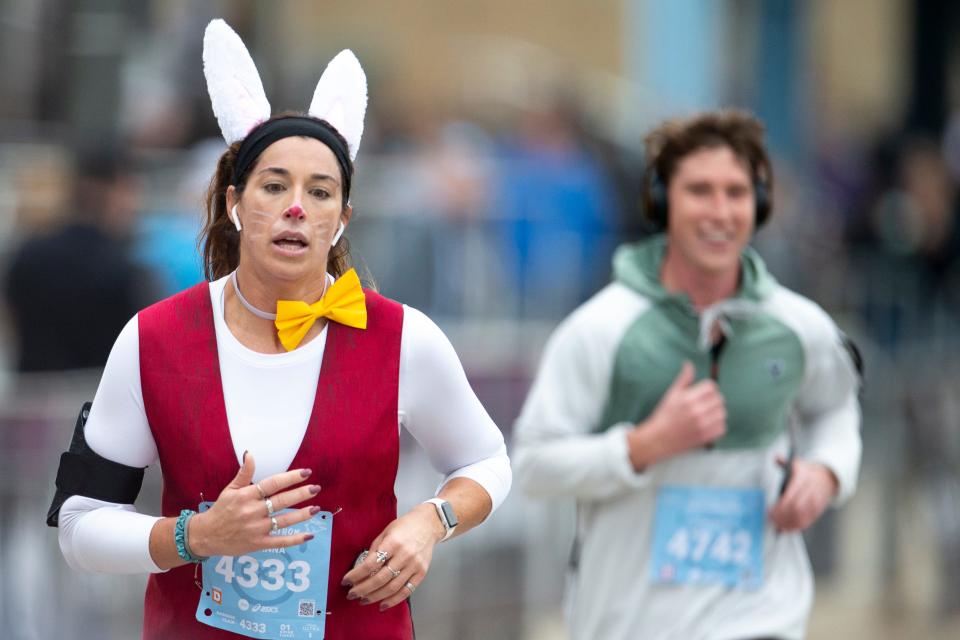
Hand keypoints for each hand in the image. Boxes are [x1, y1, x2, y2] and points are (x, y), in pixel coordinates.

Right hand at [189, 452, 320, 556]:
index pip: (272, 484)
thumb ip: (244, 473)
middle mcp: (252, 512)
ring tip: (316, 508)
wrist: (206, 536)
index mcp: (246, 496)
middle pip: (281, 501)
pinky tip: (308, 535)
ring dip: (302, 515)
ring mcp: (256, 529)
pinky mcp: (258, 544)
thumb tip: (250, 453)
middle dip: (300, 494)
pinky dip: (295, 540)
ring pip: (283, 521)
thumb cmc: (221, 510)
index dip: (290, 477)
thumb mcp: (230, 489)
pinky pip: (279, 542)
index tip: (306, 472)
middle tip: (316, 488)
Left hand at [340, 503, 443, 610]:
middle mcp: (404, 555)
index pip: (370, 564)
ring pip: (392, 588)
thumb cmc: (404, 527)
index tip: (346, 581)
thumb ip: (374, 550)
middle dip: (363, 589)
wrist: (428, 525)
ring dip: (375, 597)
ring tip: (363, 600)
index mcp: (393, 543)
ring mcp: (414, 565)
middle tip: (352, 594)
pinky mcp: (421, 573)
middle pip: (380, 579)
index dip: (356, 575)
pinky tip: (382, 604)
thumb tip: (362, 569)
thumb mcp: (385, 533)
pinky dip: (393, 600)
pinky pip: (406, 591)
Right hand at [627, 362, 725, 468]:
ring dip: (717, 413)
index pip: (711, 387)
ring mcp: (701, 425)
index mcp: (687, 398)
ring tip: (707, 415)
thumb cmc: (664, 415)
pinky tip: (708, 425)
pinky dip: (718, 426)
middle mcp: (696, 411)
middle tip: (705, 405)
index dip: (709, 389)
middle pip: (719, 399)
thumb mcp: (672, 394)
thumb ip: (684, 379)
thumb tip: (689, 364)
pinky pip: (722, 427)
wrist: (658, 439)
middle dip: (713, 400)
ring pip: (722, 413)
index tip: (703, 394)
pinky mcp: (705, 437)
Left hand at [768, 456, 837, 531]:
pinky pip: (808, 521)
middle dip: (783, 516)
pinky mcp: (818, 510)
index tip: (770, 511)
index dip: (780, 506)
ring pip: (802, 516)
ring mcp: (816, 502)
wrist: (827, 478)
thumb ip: (784, 462)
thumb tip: (777, 458)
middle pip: (796, 508)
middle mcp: (810, 491)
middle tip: (771, 520)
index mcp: (803, 479)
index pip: (791, 496)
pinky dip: (797, 526)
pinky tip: (788, 529)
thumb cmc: (806, 473)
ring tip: (778, 526)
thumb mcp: (797, 464)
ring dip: (789, 523)